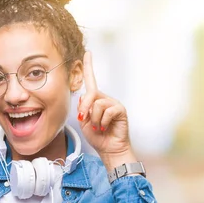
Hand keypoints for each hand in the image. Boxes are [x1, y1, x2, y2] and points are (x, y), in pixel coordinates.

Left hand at [77, 52, 136, 167]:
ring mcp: (114, 103)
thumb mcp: (85, 121)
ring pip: (97, 104)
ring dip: (94, 119)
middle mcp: (105, 98)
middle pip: (90, 94)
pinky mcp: (120, 110)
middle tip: (84, 119)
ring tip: (99, 127)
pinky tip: (105, 127)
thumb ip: (83, 108)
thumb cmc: (97, 136)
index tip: (88, 53)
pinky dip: (103, 122)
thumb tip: (85, 97)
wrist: (109, 149)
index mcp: (95, 99)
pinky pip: (107, 111)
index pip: (91, 80)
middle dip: (84, 108)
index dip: (89, 66)